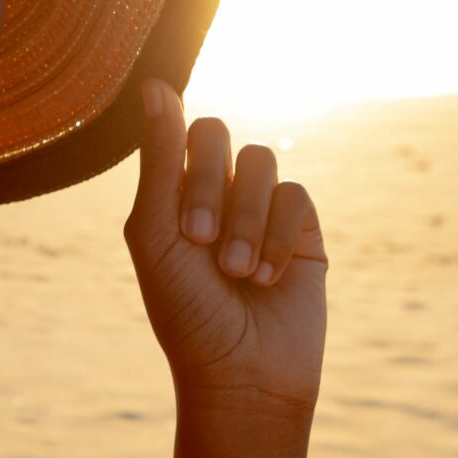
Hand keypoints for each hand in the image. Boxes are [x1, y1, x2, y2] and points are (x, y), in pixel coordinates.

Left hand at [122, 79, 327, 420]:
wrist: (239, 374)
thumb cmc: (185, 310)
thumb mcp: (157, 233)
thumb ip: (159, 159)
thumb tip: (155, 82)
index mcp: (171, 191)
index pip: (177, 129)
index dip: (179, 149)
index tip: (176, 197)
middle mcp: (215, 192)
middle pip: (218, 134)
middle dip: (209, 184)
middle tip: (199, 240)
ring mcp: (261, 209)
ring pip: (261, 164)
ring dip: (244, 220)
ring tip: (236, 273)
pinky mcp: (302, 232)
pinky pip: (295, 196)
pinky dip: (276, 236)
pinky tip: (266, 277)